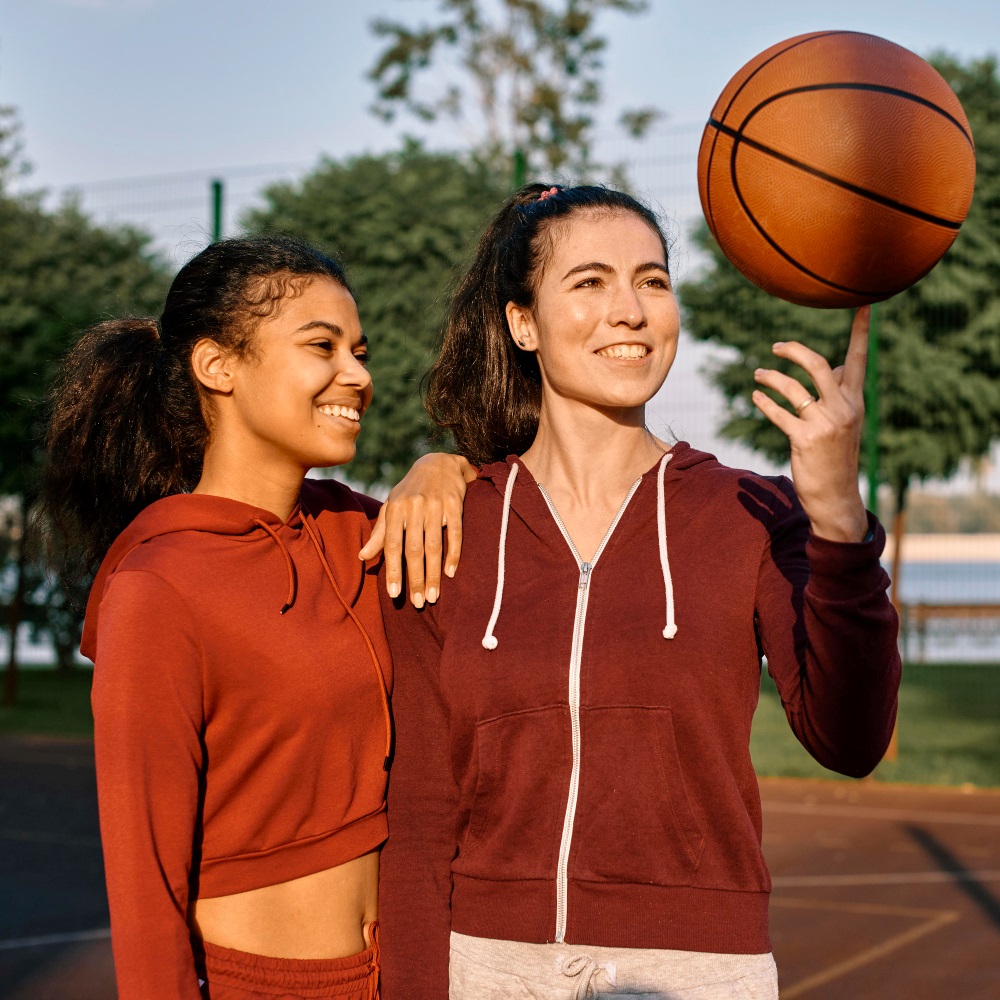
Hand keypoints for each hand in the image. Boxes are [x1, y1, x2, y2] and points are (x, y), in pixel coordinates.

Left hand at [359, 453, 476, 606]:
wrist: (439, 463)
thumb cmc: (411, 490)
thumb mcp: (392, 506)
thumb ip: (380, 532)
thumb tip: (363, 557)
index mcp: (395, 509)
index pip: (391, 545)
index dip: (392, 570)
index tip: (394, 594)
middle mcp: (413, 507)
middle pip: (413, 550)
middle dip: (414, 578)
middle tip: (417, 603)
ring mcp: (435, 506)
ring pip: (433, 546)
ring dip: (433, 574)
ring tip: (432, 596)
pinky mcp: (454, 504)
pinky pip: (454, 534)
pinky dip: (453, 554)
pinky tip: (450, 573)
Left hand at [751, 306, 869, 542]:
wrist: (836, 497)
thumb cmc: (836, 457)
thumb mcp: (845, 423)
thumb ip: (839, 394)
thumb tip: (834, 367)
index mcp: (855, 402)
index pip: (858, 360)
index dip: (860, 332)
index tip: (863, 304)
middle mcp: (843, 409)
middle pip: (818, 365)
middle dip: (795, 351)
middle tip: (776, 347)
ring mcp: (825, 424)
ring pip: (793, 388)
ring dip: (771, 378)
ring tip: (758, 375)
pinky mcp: (804, 440)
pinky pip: (779, 412)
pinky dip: (764, 402)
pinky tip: (755, 397)